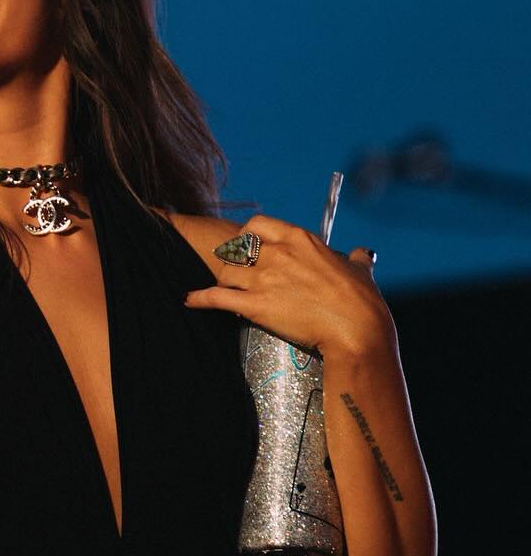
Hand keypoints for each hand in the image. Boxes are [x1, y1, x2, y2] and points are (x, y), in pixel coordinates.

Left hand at [183, 215, 393, 361]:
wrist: (357, 330)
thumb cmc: (362, 302)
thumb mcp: (360, 271)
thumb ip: (356, 259)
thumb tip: (364, 254)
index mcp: (300, 240)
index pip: (258, 225)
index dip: (247, 235)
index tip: (247, 244)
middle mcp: (278, 254)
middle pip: (236, 248)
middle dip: (230, 259)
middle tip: (233, 270)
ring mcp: (265, 279)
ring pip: (225, 271)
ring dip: (222, 281)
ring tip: (223, 289)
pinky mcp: (256, 305)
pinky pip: (217, 298)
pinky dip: (200, 299)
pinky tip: (190, 300)